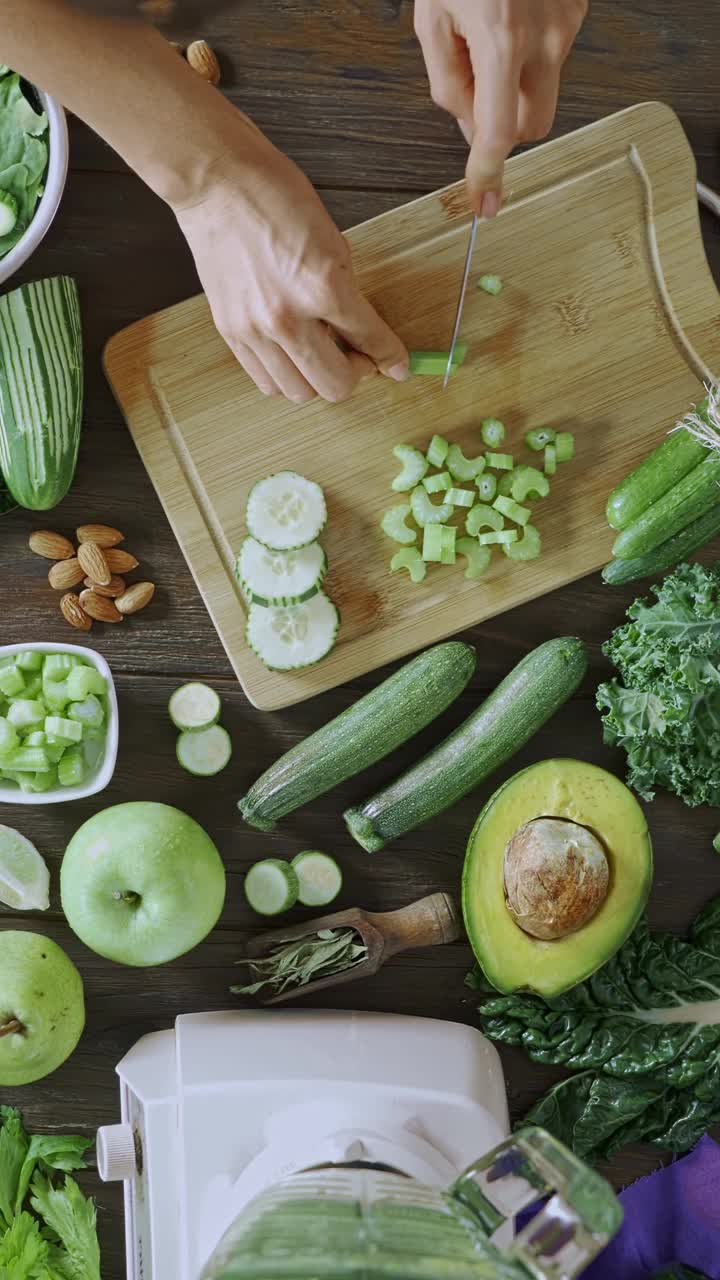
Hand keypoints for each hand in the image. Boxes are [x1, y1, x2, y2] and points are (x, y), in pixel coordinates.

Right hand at [174, 125, 408, 402]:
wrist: (217, 182)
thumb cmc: (275, 197)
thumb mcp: (332, 240)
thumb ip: (346, 293)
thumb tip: (360, 332)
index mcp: (322, 288)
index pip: (370, 341)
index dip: (391, 359)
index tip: (398, 367)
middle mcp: (287, 318)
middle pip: (335, 386)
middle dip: (356, 374)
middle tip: (358, 356)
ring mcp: (254, 330)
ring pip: (299, 392)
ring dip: (318, 379)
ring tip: (321, 352)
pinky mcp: (230, 332)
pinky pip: (266, 381)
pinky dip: (287, 376)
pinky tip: (293, 353)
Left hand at [415, 0, 586, 214]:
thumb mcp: (432, 20)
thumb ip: (448, 84)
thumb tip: (469, 127)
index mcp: (502, 42)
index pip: (497, 134)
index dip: (487, 175)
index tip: (483, 203)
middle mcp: (543, 39)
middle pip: (532, 126)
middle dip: (505, 127)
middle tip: (477, 94)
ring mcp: (566, 25)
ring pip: (541, 90)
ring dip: (514, 85)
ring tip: (489, 36)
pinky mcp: (577, 12)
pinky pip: (551, 57)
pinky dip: (527, 55)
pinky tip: (510, 19)